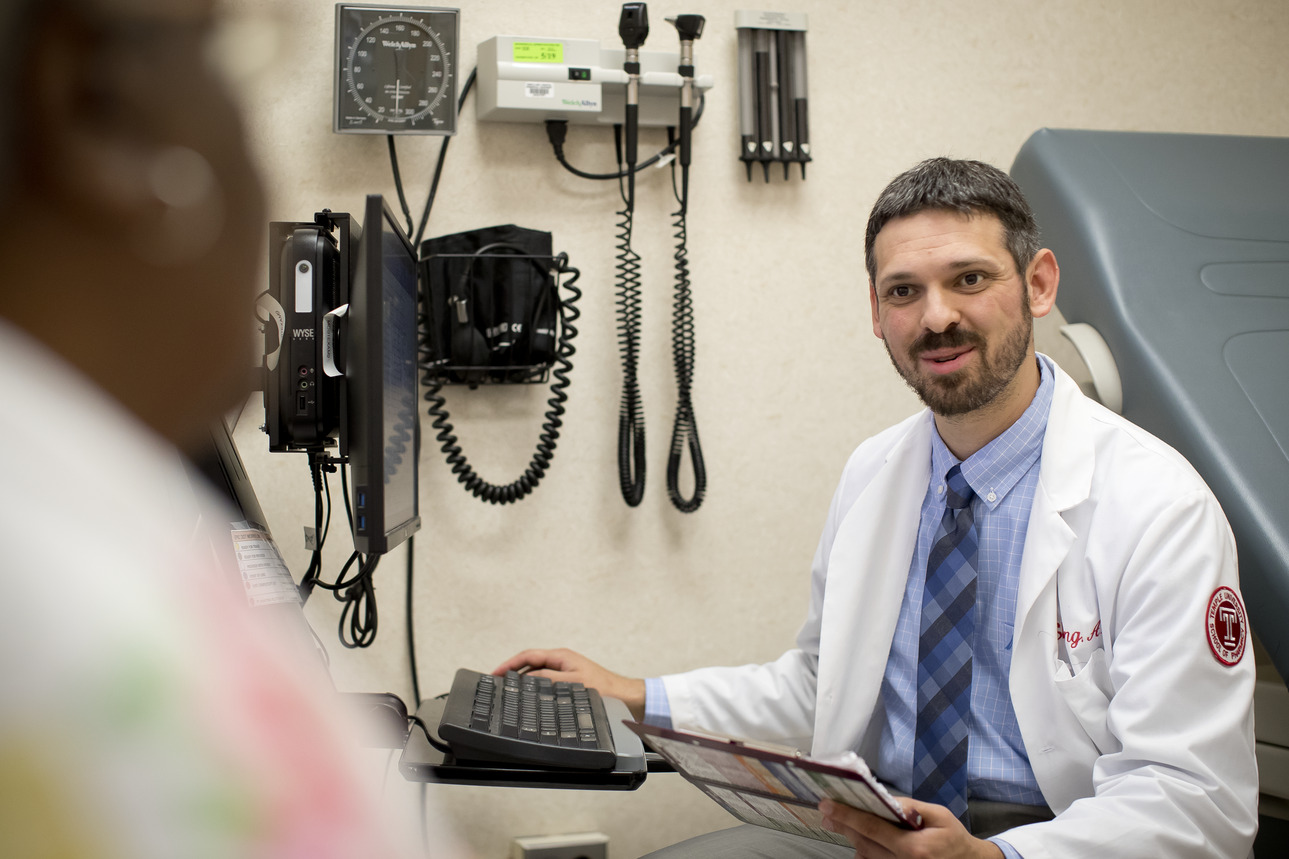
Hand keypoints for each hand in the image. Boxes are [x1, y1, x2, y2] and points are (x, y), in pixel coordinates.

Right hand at [493, 648, 646, 719]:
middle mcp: (561, 661)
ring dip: (522, 679)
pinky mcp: (568, 681)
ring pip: (536, 672)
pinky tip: (529, 697)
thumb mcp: (574, 684)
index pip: (528, 656)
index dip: (510, 664)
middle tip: (496, 682)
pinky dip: (533, 686)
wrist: (624, 697)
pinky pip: (544, 681)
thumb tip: (528, 679)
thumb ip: (550, 679)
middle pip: (530, 663)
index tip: (496, 672)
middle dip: (512, 671)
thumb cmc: (605, 689)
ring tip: (508, 690)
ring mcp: (564, 670)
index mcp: (561, 656)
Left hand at [819, 798, 1003, 858]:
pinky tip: (859, 837)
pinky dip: (864, 849)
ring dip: (851, 837)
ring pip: (865, 854)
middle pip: (863, 842)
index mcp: (913, 848)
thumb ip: (911, 807)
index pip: (872, 828)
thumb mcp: (939, 815)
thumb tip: (886, 800)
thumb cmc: (954, 838)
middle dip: (843, 825)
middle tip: (827, 811)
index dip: (847, 815)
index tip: (828, 805)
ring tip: (837, 820)